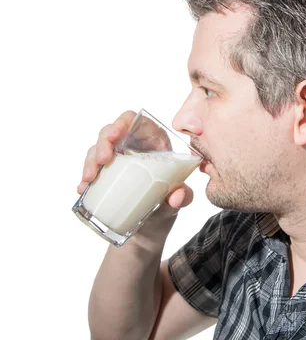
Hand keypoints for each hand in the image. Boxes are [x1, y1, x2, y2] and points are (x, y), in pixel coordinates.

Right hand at [77, 110, 193, 216]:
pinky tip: (83, 188)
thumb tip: (177, 197)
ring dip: (90, 161)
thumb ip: (183, 196)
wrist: (155, 224)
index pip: (135, 121)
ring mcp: (116, 160)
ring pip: (97, 150)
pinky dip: (85, 179)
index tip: (115, 135)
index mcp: (153, 142)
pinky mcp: (104, 175)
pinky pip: (91, 170)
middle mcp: (132, 147)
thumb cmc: (169, 201)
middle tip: (103, 160)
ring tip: (90, 178)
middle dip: (102, 143)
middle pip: (111, 133)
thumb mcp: (179, 198)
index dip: (122, 122)